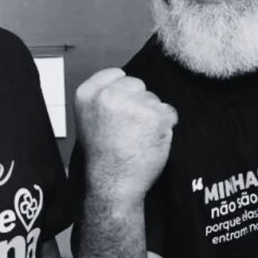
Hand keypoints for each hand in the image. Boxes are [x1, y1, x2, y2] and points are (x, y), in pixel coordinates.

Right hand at [74, 68, 176, 204]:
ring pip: (154, 99)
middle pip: (137, 84)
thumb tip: (128, 84)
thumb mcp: (89, 119)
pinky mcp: (155, 117)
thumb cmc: (102, 156)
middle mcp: (108, 95)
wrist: (112, 183)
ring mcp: (133, 105)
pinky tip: (151, 140)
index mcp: (88, 94)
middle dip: (138, 102)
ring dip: (152, 116)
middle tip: (129, 128)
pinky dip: (166, 126)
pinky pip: (169, 112)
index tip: (120, 108)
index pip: (116, 74)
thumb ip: (104, 99)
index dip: (123, 91)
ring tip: (138, 137)